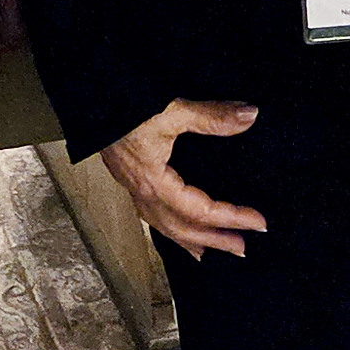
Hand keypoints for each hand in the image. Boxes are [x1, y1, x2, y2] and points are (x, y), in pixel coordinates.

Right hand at [102, 99, 266, 259]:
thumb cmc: (125, 107)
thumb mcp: (172, 109)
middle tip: (242, 248)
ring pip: (164, 226)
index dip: (232, 218)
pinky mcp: (129, 178)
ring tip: (209, 251)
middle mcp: (143, 192)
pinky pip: (151, 214)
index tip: (257, 222)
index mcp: (155, 182)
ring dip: (190, 240)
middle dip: (214, 240)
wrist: (91, 97)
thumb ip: (212, 116)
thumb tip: (249, 116)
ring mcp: (133, 187)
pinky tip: (174, 227)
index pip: (201, 211)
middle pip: (182, 228)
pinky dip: (168, 227)